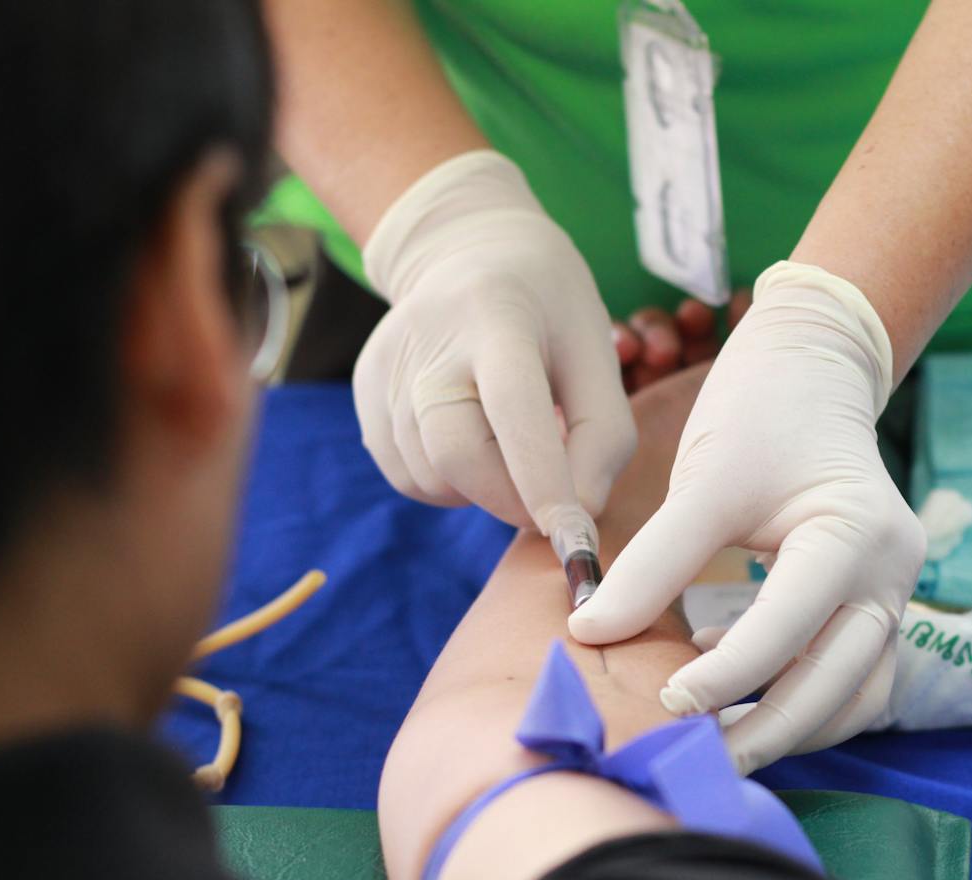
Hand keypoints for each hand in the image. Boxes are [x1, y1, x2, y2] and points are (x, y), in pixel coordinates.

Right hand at [353, 150, 635, 533]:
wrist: (468, 250)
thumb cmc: (549, 309)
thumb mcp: (597, 351)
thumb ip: (604, 435)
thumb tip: (579, 514)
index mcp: (497, 317)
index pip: (514, 408)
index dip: (543, 479)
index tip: (575, 536)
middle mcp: (429, 340)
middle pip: (456, 454)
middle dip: (511, 498)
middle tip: (550, 500)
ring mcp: (387, 368)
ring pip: (432, 477)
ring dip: (483, 489)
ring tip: (509, 443)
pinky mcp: (366, 393)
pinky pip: (409, 476)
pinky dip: (450, 483)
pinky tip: (473, 440)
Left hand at [569, 262, 925, 773]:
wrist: (814, 366)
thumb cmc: (760, 412)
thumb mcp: (705, 481)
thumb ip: (653, 562)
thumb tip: (589, 632)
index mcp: (858, 537)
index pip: (790, 631)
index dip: (725, 676)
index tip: (662, 702)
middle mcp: (892, 576)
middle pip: (838, 686)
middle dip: (766, 731)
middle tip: (692, 758)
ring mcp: (893, 595)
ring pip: (854, 697)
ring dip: (790, 729)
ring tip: (714, 744)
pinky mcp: (874, 605)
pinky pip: (849, 679)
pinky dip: (801, 701)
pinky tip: (735, 693)